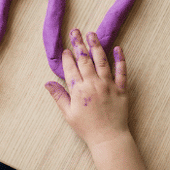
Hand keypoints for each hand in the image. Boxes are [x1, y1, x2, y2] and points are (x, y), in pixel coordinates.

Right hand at [44, 29, 128, 147]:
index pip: (71, 68)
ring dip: (96, 46)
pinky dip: (120, 59)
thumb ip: (59, 96)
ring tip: (92, 34)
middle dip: (79, 44)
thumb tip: (47, 83)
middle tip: (75, 31)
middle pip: (84, 60)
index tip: (66, 48)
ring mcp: (108, 85)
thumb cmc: (87, 128)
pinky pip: (122, 71)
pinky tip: (118, 48)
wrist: (108, 137)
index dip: (67, 57)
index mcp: (79, 90)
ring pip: (101, 61)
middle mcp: (93, 84)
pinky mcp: (121, 88)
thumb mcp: (68, 114)